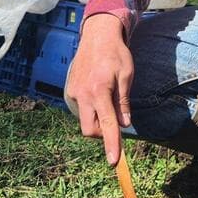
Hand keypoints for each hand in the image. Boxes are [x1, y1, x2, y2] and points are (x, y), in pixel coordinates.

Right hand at [64, 13, 132, 165]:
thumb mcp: (126, 76)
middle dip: (101, 133)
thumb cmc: (116, 54)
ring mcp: (74, 92)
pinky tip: (99, 90)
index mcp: (99, 91)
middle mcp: (83, 94)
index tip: (114, 161)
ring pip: (84, 119)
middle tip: (115, 120)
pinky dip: (92, 108)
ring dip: (97, 119)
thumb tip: (124, 124)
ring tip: (108, 97)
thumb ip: (123, 102)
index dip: (111, 144)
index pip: (106, 124)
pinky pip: (81, 107)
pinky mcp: (70, 89)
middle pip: (89, 129)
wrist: (97, 36)